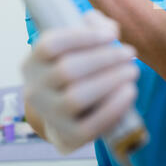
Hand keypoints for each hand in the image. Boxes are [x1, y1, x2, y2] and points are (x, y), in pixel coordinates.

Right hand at [22, 10, 138, 153]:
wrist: (69, 115)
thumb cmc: (79, 69)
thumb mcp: (82, 44)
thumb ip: (95, 28)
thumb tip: (108, 29)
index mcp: (32, 63)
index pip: (50, 45)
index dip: (83, 38)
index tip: (112, 35)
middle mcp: (34, 90)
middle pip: (66, 70)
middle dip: (104, 59)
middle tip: (129, 53)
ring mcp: (49, 116)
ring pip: (76, 98)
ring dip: (110, 81)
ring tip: (132, 70)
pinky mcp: (68, 138)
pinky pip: (91, 125)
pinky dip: (114, 107)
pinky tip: (130, 91)